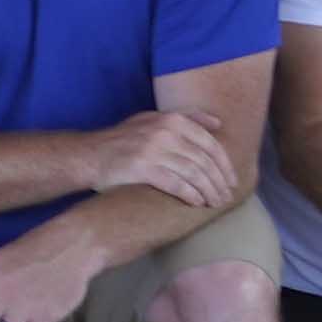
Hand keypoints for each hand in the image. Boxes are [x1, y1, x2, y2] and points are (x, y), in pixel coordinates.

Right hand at [82, 110, 238, 207]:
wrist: (89, 155)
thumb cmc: (123, 140)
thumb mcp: (152, 119)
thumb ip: (186, 118)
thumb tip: (218, 124)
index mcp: (171, 120)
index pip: (210, 144)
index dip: (225, 165)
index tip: (231, 180)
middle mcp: (165, 132)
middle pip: (204, 160)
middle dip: (219, 181)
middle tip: (226, 196)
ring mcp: (153, 150)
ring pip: (194, 173)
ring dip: (208, 191)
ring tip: (215, 203)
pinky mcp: (143, 168)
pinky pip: (176, 184)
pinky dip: (190, 194)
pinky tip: (197, 203)